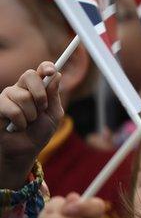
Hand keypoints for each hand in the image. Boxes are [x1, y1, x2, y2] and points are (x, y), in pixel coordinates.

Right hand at [0, 62, 62, 190]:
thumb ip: (54, 95)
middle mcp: (20, 89)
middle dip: (40, 94)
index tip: (50, 70)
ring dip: (31, 114)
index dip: (45, 67)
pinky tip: (18, 127)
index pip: (40, 70)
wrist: (25, 150)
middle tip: (42, 109)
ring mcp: (7, 96)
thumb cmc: (39, 132)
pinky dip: (20, 121)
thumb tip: (56, 74)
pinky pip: (11, 108)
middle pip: (29, 75)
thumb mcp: (53, 114)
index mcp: (36, 88)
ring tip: (29, 122)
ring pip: (22, 95)